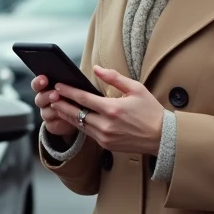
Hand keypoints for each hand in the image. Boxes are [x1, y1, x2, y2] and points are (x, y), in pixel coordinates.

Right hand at [31, 75, 75, 139]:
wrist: (80, 116)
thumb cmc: (76, 96)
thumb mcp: (75, 87)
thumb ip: (70, 82)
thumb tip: (76, 73)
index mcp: (46, 88)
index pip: (37, 84)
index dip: (38, 82)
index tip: (44, 79)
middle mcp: (44, 100)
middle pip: (39, 99)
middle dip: (47, 96)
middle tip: (55, 95)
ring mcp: (46, 113)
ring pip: (45, 112)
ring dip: (54, 109)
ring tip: (63, 106)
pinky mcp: (51, 125)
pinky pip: (52, 124)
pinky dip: (60, 121)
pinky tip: (68, 118)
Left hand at [49, 66, 164, 155]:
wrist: (163, 137)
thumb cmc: (151, 111)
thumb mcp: (136, 89)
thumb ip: (114, 78)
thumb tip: (96, 68)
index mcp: (113, 109)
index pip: (83, 99)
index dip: (68, 92)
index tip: (58, 86)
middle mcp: (106, 125)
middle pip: (76, 113)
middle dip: (61, 104)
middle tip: (50, 97)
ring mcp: (105, 137)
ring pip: (79, 125)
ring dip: (67, 115)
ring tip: (57, 106)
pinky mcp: (106, 145)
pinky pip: (87, 133)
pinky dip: (79, 124)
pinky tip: (73, 118)